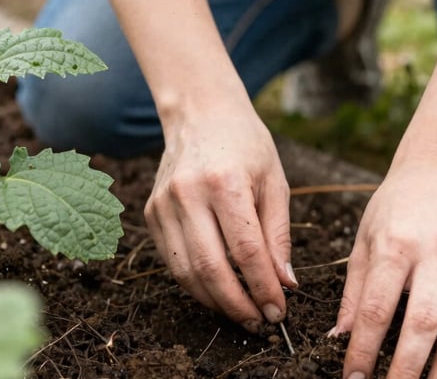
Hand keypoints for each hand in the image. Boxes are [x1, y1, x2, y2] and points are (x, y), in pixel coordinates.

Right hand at [144, 101, 296, 331]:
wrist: (200, 113)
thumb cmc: (245, 144)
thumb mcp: (274, 182)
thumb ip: (278, 234)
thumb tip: (285, 283)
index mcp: (224, 182)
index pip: (245, 251)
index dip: (263, 288)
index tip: (279, 310)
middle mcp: (187, 194)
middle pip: (210, 268)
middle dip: (238, 304)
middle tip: (259, 322)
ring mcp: (163, 204)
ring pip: (185, 271)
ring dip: (214, 301)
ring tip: (241, 312)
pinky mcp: (151, 212)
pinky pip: (172, 260)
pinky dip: (195, 283)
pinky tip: (217, 290)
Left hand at [334, 158, 436, 377]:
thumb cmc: (395, 205)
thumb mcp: (364, 240)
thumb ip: (355, 291)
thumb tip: (340, 335)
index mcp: (396, 245)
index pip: (379, 308)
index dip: (365, 348)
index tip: (353, 375)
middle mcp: (434, 255)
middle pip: (424, 323)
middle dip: (406, 367)